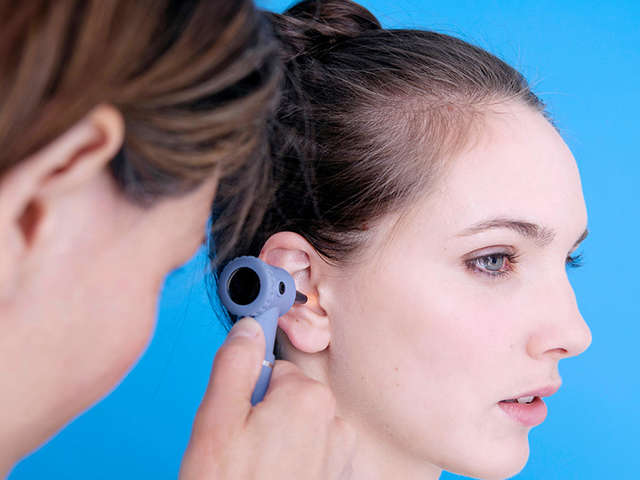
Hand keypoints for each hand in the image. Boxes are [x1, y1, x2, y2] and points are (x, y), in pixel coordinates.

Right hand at [180, 317, 355, 479]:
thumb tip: (249, 328)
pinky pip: (312, 454)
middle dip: (264, 416)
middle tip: (240, 449)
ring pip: (300, 428)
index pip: (276, 370)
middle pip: (289, 398)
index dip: (249, 391)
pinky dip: (294, 464)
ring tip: (255, 470)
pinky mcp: (339, 479)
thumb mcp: (216, 422)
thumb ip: (235, 365)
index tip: (238, 412)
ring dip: (278, 442)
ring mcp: (340, 455)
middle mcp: (334, 422)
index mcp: (307, 399)